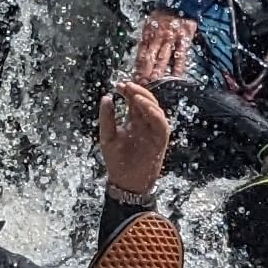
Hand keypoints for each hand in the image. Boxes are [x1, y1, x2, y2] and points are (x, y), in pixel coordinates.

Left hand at [96, 78, 170, 200]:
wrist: (125, 182)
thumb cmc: (116, 161)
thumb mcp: (107, 136)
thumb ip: (107, 118)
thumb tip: (107, 97)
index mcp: (133, 120)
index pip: (133, 100)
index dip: (128, 91)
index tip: (118, 85)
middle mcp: (145, 123)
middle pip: (146, 101)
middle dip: (137, 91)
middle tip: (127, 85)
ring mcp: (154, 131)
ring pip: (155, 109)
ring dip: (146, 100)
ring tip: (134, 95)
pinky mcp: (160, 140)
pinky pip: (161, 123)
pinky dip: (154, 113)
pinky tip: (144, 106)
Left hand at [132, 9, 195, 83]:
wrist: (179, 2)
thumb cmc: (163, 15)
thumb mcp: (150, 24)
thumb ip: (146, 40)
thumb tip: (139, 58)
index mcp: (149, 34)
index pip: (141, 53)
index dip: (138, 66)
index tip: (135, 78)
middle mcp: (158, 37)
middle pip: (150, 57)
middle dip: (145, 72)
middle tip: (142, 84)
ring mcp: (171, 39)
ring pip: (163, 58)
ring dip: (158, 71)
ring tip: (154, 82)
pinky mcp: (183, 40)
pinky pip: (180, 56)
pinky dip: (178, 67)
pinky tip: (175, 77)